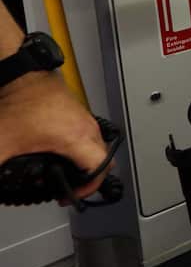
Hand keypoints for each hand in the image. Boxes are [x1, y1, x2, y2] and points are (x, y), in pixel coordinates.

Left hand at [0, 71, 110, 199]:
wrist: (22, 72)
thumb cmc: (20, 100)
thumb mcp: (2, 144)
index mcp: (76, 137)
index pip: (100, 168)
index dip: (90, 188)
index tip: (72, 194)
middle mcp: (86, 127)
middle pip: (104, 159)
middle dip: (89, 177)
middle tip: (70, 187)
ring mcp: (83, 117)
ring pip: (97, 145)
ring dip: (85, 161)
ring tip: (64, 170)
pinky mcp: (77, 111)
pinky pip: (88, 134)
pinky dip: (79, 147)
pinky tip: (58, 150)